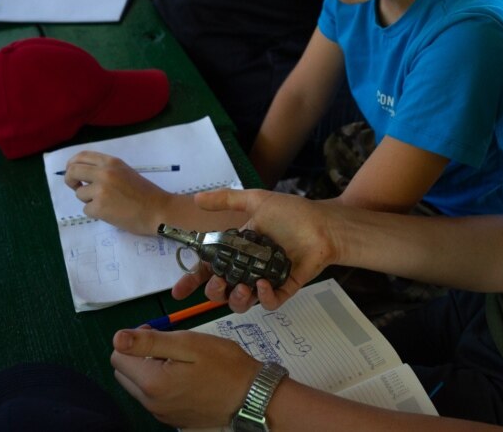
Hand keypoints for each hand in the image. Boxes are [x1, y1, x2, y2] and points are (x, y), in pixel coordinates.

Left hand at [63, 151, 171, 235]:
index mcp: (112, 162)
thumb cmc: (146, 194)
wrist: (159, 211)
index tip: (73, 172)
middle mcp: (104, 173)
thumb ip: (107, 171)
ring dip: (89, 200)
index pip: (82, 156)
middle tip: (76, 187)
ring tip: (108, 204)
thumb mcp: (126, 173)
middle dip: (70, 180)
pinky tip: (112, 213)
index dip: (72, 164)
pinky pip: (87, 210)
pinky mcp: (99, 207)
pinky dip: (96, 213)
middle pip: (73, 171)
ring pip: (80, 194)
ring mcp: (101, 190)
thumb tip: (85, 176)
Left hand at [111, 328, 259, 427]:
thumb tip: (117, 338)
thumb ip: (150, 341)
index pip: (117, 357)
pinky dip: (162, 384)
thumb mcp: (189, 343)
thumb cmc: (224, 365)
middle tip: (170, 346)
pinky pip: (154, 397)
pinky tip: (187, 377)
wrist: (251, 395)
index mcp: (152, 382)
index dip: (135, 340)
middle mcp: (151, 402)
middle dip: (139, 356)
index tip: (159, 334)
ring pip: (138, 386)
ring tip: (182, 361)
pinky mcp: (172, 418)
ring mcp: (161, 413)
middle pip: (124, 373)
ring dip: (150, 369)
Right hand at [173, 190, 339, 311]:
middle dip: (214, 292)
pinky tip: (263, 284)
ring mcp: (266, 281)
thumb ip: (226, 200)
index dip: (192, 281)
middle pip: (222, 291)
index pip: (208, 269)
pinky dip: (263, 298)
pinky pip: (269, 303)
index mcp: (238, 252)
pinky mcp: (285, 288)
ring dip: (236, 299)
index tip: (178, 291)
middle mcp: (249, 269)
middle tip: (219, 282)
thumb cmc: (292, 213)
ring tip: (242, 288)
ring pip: (242, 303)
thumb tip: (196, 198)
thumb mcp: (257, 201)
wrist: (324, 223)